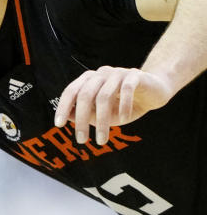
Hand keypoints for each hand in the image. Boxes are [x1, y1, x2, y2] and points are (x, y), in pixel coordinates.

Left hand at [53, 66, 173, 144]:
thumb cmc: (124, 105)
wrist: (154, 92)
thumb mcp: (103, 113)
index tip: (59, 125)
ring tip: (101, 140)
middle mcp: (102, 74)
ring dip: (102, 121)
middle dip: (82, 119)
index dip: (64, 106)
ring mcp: (119, 73)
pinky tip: (123, 120)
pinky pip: (127, 89)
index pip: (72, 91)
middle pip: (86, 95)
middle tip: (81, 140)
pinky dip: (123, 106)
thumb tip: (68, 117)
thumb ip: (86, 114)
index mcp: (90, 80)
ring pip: (105, 96)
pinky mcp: (136, 76)